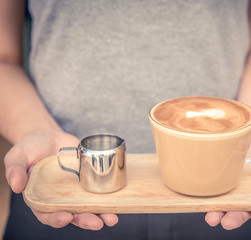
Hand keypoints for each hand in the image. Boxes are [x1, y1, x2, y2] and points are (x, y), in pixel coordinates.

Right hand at [4, 130, 118, 229]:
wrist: (49, 137)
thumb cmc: (30, 149)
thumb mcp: (17, 156)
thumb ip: (15, 170)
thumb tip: (17, 186)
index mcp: (41, 199)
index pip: (47, 214)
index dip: (56, 219)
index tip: (66, 217)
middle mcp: (60, 199)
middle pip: (73, 215)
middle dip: (85, 220)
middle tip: (97, 223)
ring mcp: (75, 192)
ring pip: (88, 207)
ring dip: (101, 214)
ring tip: (112, 218)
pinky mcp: (88, 181)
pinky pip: (98, 192)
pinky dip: (108, 198)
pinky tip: (118, 201)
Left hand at [205, 135, 250, 229]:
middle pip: (244, 212)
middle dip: (236, 218)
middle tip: (228, 222)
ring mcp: (236, 187)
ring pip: (226, 204)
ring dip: (218, 213)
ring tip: (212, 218)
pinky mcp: (223, 177)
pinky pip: (215, 189)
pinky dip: (207, 196)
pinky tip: (201, 200)